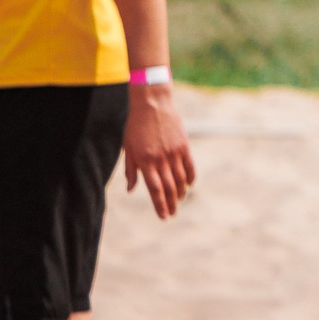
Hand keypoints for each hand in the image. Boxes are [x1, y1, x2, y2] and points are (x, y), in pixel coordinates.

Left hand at [123, 86, 195, 218]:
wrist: (152, 104)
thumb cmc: (135, 126)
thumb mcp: (128, 148)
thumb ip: (131, 170)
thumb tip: (131, 189)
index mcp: (145, 161)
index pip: (155, 189)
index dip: (159, 204)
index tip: (163, 216)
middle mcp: (161, 159)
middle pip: (169, 187)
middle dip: (171, 203)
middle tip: (172, 214)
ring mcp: (174, 152)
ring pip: (180, 179)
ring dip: (180, 192)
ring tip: (179, 201)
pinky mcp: (183, 145)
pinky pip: (189, 165)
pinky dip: (190, 177)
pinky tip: (189, 185)